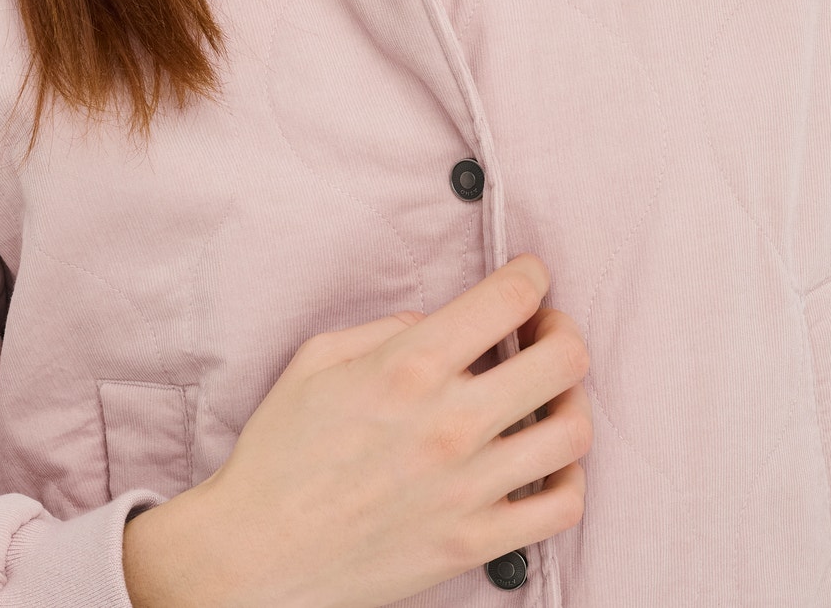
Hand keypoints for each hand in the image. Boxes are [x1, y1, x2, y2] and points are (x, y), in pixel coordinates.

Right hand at [122, 254, 588, 607]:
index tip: (530, 277)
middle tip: (544, 331)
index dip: (532, 276)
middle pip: (563, 360)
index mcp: (410, 366)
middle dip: (561, 330)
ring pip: (573, 432)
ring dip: (570, 401)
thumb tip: (434, 322)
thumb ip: (385, 326)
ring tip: (548, 397)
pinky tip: (543, 463)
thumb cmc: (279, 454)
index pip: (508, 300)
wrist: (257, 555)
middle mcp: (451, 422)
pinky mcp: (476, 543)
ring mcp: (470, 488)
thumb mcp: (316, 359)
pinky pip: (562, 508)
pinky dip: (567, 478)